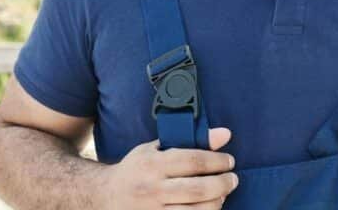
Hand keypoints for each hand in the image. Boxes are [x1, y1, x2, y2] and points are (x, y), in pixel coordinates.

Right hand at [95, 127, 237, 208]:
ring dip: (216, 203)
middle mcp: (152, 189)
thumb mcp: (156, 148)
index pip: (193, 161)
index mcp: (153, 165)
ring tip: (222, 195)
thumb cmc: (136, 169)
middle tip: (233, 179)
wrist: (105, 197)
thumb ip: (190, 141)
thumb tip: (225, 135)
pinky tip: (208, 208)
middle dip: (223, 184)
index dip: (217, 161)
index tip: (230, 161)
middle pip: (198, 189)